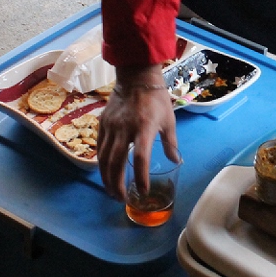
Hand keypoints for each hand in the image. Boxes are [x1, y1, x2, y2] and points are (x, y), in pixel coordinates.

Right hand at [96, 64, 179, 200]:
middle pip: (116, 162)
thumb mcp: (169, 120)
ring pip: (104, 158)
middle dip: (117, 184)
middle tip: (121, 198)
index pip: (140, 157)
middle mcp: (125, 128)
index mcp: (144, 128)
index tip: (142, 190)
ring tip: (112, 191)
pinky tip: (105, 173)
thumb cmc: (156, 99)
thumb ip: (171, 143)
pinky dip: (101, 163)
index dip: (141, 176)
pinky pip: (99, 148)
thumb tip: (176, 162)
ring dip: (107, 178)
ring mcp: (111, 126)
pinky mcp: (102, 124)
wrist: (136, 77)